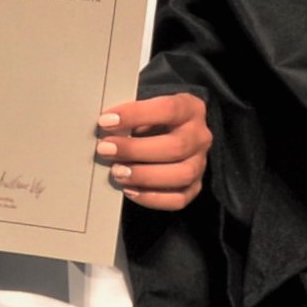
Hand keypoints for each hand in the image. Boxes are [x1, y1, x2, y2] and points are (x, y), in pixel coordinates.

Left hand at [100, 91, 208, 209]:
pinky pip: (178, 199)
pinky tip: (130, 190)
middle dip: (135, 150)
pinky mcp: (194, 187)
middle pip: (176, 146)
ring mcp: (200, 164)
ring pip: (181, 175)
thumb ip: (133, 115)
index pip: (168, 109)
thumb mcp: (148, 106)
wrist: (174, 133)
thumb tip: (107, 127)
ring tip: (117, 172)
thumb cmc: (155, 119)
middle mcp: (200, 136)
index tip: (106, 121)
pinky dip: (152, 198)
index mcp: (190, 108)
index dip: (136, 114)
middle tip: (106, 149)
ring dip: (144, 176)